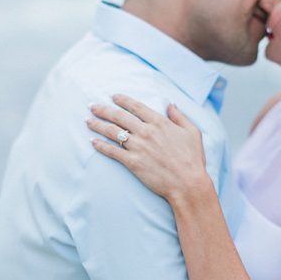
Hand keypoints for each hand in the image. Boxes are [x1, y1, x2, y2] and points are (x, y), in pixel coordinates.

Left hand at [86, 94, 209, 201]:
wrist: (187, 183)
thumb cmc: (193, 159)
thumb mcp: (192, 133)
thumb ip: (180, 117)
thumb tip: (170, 105)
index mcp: (159, 122)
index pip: (136, 107)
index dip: (123, 100)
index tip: (112, 96)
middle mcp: (146, 132)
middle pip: (119, 117)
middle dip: (104, 110)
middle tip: (92, 106)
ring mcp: (138, 147)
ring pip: (113, 132)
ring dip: (98, 125)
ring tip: (88, 121)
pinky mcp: (132, 162)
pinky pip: (112, 151)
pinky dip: (101, 146)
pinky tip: (92, 142)